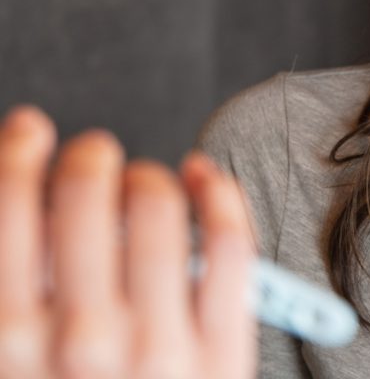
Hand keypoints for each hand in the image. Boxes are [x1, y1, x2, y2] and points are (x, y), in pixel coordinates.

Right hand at [0, 106, 256, 378]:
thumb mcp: (13, 357)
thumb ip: (17, 288)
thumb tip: (25, 187)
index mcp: (6, 341)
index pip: (7, 209)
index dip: (17, 153)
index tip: (30, 131)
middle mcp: (77, 341)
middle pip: (83, 190)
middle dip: (85, 157)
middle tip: (91, 158)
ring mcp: (156, 345)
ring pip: (155, 203)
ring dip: (145, 176)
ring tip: (140, 184)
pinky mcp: (221, 352)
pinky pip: (229, 242)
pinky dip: (218, 192)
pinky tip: (201, 175)